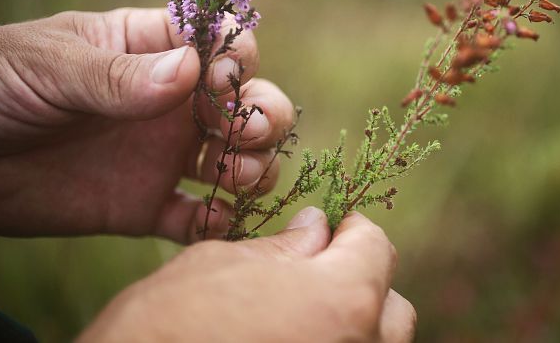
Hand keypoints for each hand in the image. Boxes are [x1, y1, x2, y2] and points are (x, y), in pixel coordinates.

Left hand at [0, 8, 293, 241]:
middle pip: (249, 102)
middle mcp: (170, 103)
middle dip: (263, 116)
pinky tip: (211, 219)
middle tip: (240, 133)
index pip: (222, 43)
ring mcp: (162, 154)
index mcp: (152, 51)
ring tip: (232, 176)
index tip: (222, 81)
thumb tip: (190, 71)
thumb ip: (117, 74)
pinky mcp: (145, 205)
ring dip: (254, 167)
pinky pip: (196, 217)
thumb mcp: (48, 65)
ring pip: (237, 159)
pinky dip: (216, 222)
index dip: (238, 59)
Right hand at [79, 208, 415, 341]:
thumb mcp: (222, 264)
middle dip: (362, 279)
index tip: (333, 226)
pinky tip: (292, 338)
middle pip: (392, 306)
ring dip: (355, 322)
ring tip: (306, 311)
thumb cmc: (167, 323)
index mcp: (342, 298)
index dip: (354, 229)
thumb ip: (283, 247)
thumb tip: (316, 229)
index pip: (377, 248)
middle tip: (320, 269)